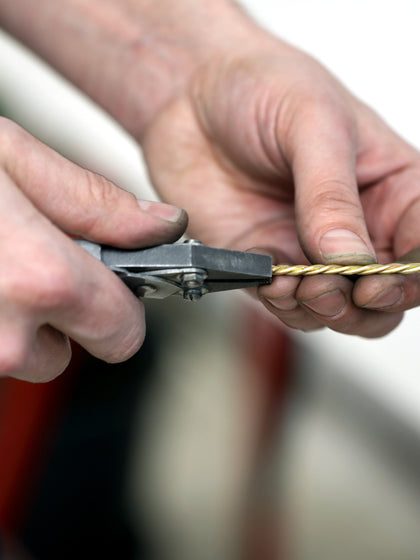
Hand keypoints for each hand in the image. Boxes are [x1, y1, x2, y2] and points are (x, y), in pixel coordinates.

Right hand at [0, 118, 186, 380]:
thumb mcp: (10, 158)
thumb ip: (94, 201)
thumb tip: (160, 227)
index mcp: (40, 281)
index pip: (123, 334)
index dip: (115, 306)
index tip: (100, 283)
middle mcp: (5, 338)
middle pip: (73, 352)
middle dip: (64, 317)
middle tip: (32, 268)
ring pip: (28, 356)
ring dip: (20, 322)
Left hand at [141, 40, 419, 337]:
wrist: (189, 95)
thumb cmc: (261, 86)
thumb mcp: (312, 123)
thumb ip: (331, 194)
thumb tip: (349, 257)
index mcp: (389, 185)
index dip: (412, 275)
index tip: (383, 279)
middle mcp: (354, 225)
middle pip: (384, 292)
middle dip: (368, 303)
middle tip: (343, 289)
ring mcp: (307, 247)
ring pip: (336, 309)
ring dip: (323, 309)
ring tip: (304, 286)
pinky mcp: (265, 261)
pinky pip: (283, 302)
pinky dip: (282, 304)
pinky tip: (271, 282)